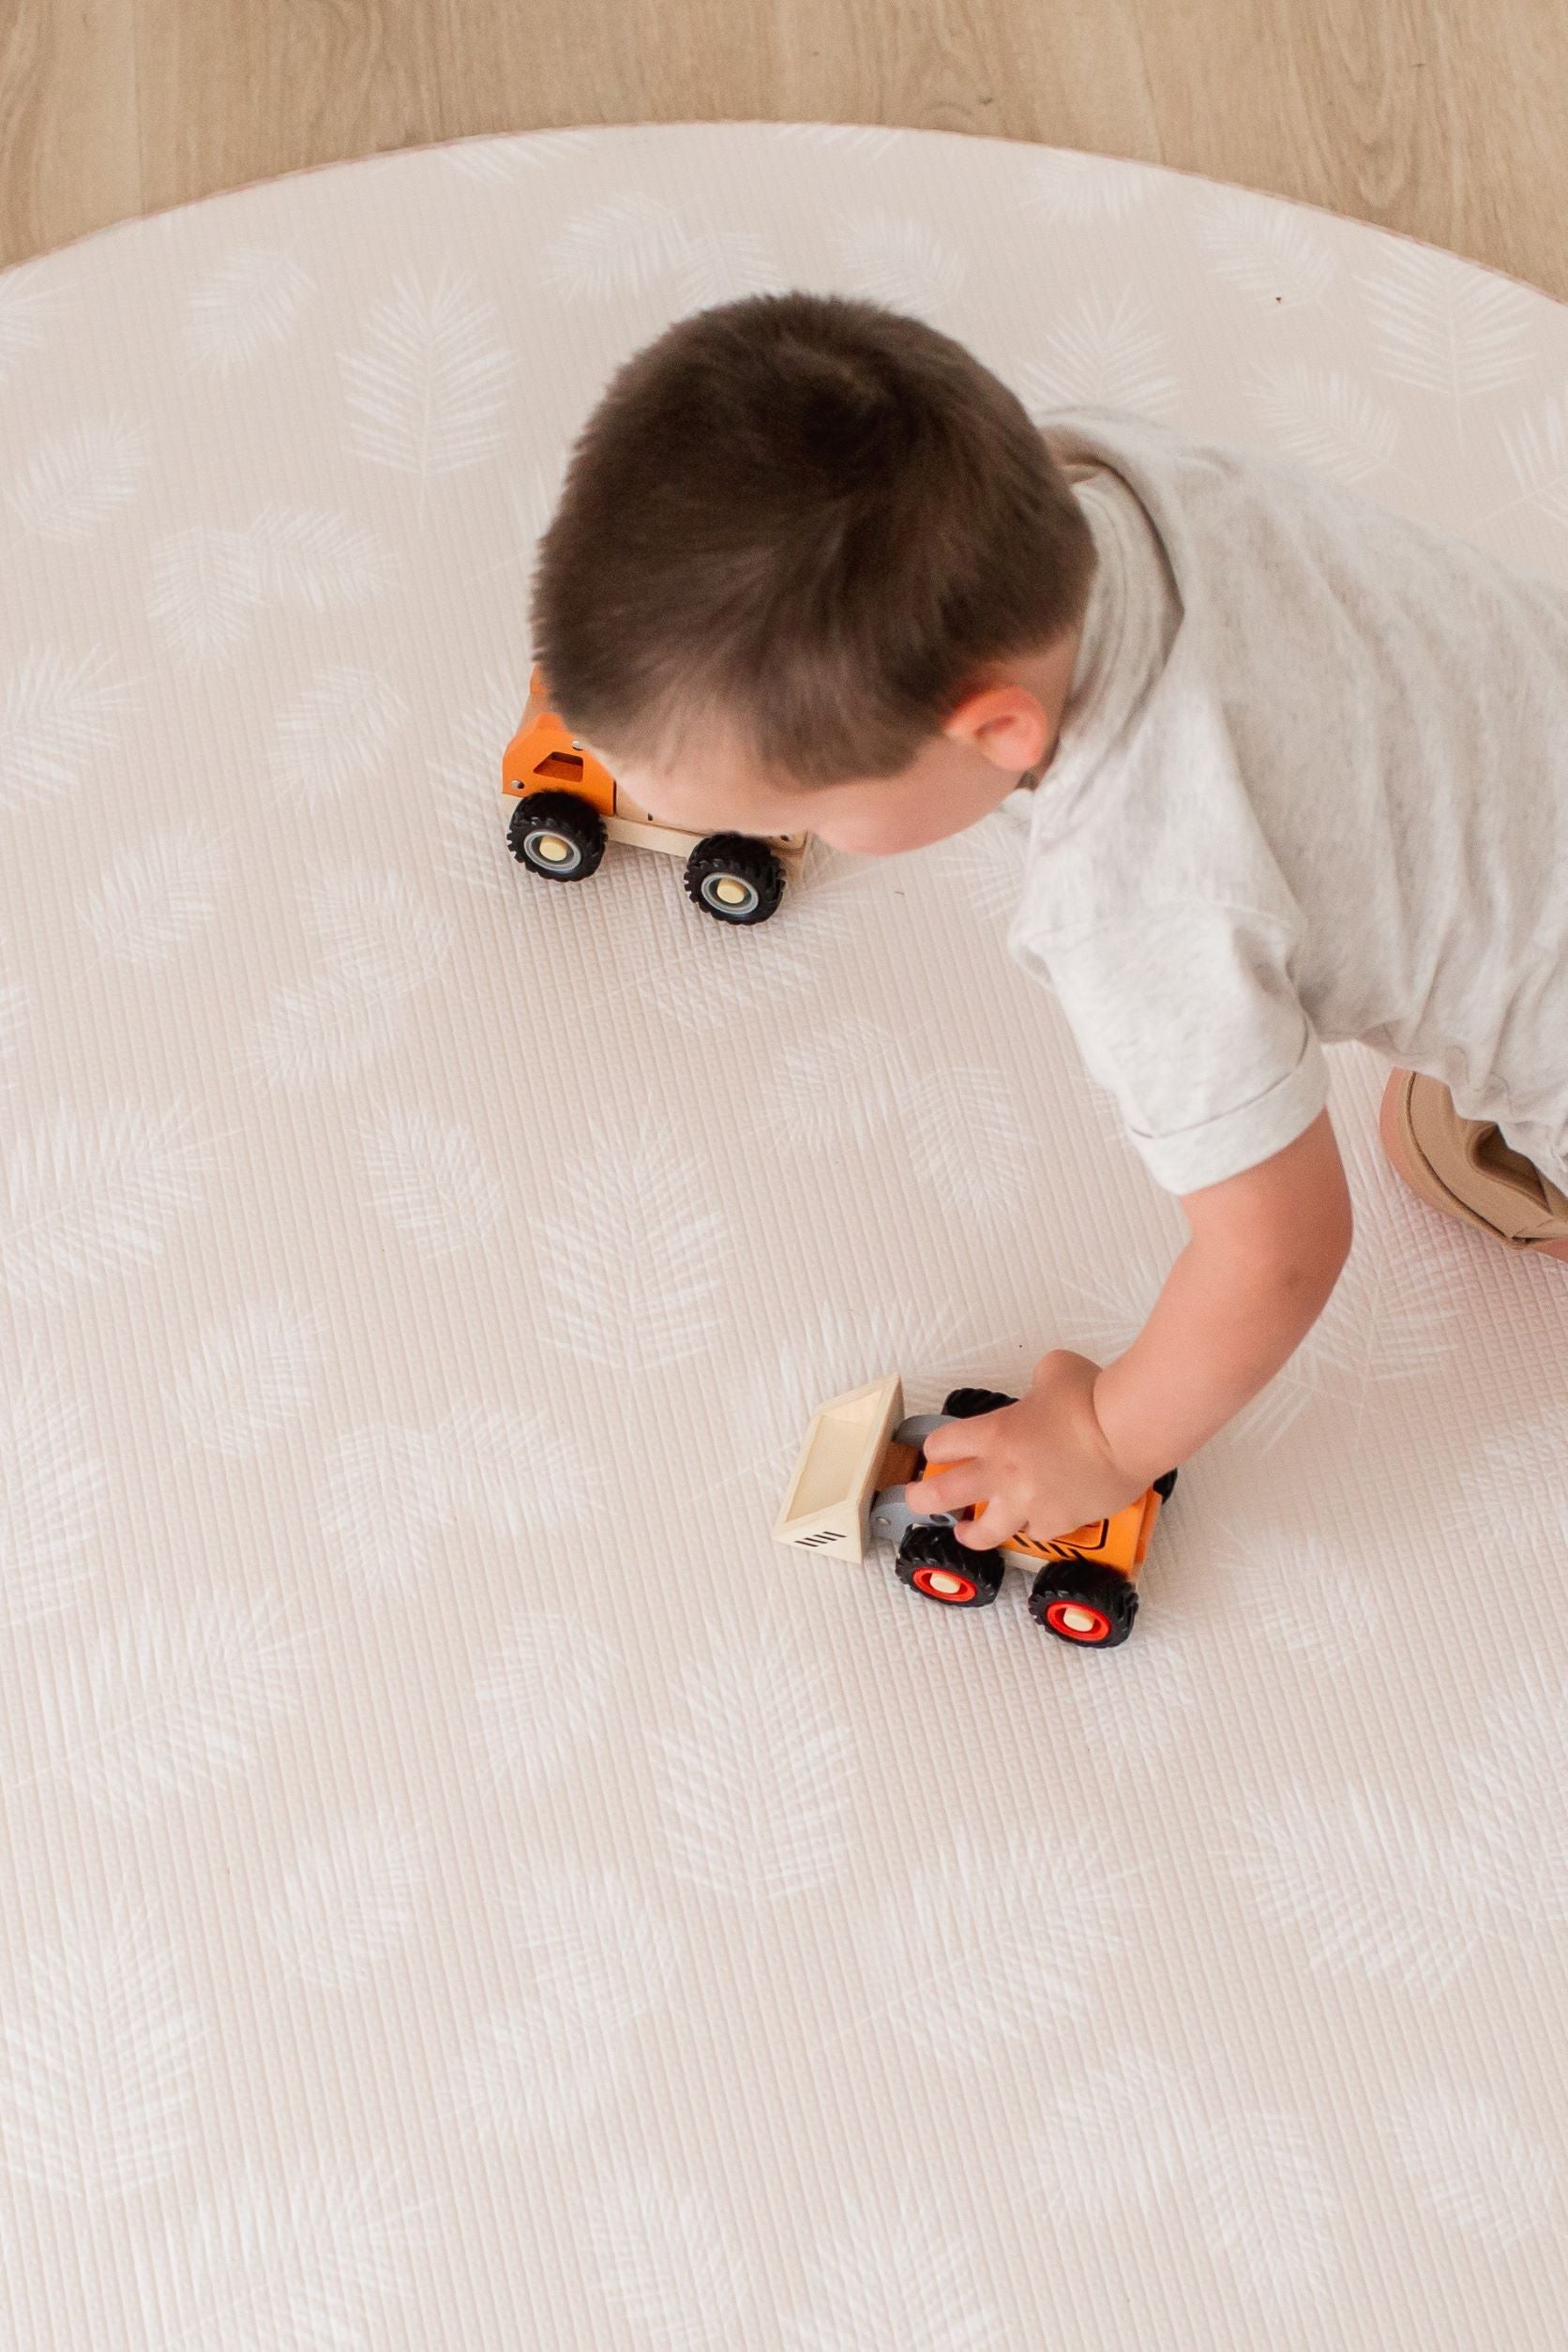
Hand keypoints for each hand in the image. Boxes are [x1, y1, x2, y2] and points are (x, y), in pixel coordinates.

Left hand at [915, 1351, 1149, 1549]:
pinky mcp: (1059, 1522)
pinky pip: (1034, 1533)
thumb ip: (1036, 1385)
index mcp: (995, 1433)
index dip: (936, 1448)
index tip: (937, 1452)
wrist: (1131, 1431)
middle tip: (916, 1501)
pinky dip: (1031, 1528)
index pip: (942, 1445)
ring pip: (984, 1531)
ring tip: (966, 1531)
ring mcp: (1029, 1503)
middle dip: (921, 1500)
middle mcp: (1003, 1473)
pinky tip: (1033, 1523)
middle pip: (941, 1495)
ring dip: (970, 1531)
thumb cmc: (1095, 1397)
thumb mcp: (1054, 1370)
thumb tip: (1042, 1393)